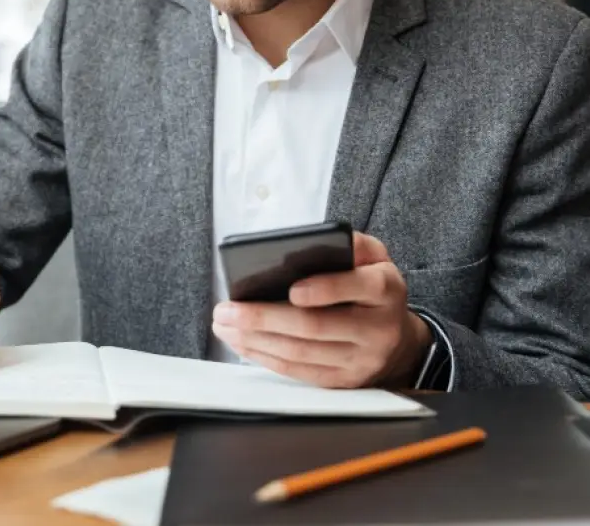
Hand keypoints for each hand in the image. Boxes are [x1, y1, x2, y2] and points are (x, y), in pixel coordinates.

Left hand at [211, 232, 431, 387]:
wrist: (399, 339)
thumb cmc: (371, 287)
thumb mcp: (374, 257)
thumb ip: (352, 244)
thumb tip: (316, 241)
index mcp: (385, 289)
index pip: (358, 287)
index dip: (324, 290)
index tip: (291, 289)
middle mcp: (377, 329)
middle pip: (316, 326)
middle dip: (264, 318)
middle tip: (227, 310)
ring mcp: (361, 360)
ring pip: (302, 353)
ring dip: (256, 340)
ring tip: (224, 325)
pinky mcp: (344, 382)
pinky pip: (300, 373)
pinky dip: (266, 358)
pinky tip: (243, 344)